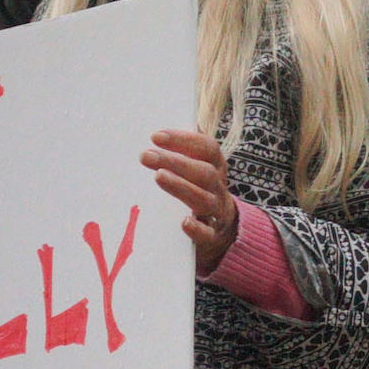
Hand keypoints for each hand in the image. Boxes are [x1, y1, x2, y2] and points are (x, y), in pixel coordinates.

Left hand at [146, 128, 241, 264]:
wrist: (223, 234)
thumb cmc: (201, 193)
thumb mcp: (199, 170)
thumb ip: (186, 151)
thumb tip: (161, 131)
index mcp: (217, 168)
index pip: (208, 148)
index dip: (184, 140)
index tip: (156, 136)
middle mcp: (218, 188)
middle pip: (204, 172)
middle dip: (175, 162)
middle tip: (146, 156)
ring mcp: (216, 213)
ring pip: (204, 199)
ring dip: (181, 186)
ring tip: (158, 177)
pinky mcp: (211, 237)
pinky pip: (207, 234)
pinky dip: (197, 228)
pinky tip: (184, 222)